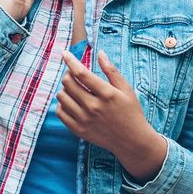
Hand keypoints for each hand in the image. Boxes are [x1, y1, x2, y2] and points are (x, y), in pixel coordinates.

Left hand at [57, 49, 167, 182]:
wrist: (132, 141)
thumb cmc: (131, 112)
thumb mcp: (126, 89)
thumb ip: (111, 71)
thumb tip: (99, 52)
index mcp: (106, 94)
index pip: (81, 73)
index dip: (70, 61)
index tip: (65, 53)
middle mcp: (93, 107)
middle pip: (68, 83)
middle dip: (68, 74)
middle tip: (74, 74)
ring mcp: (84, 120)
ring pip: (61, 97)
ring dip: (65, 89)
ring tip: (74, 89)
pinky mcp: (78, 130)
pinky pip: (60, 113)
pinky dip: (62, 104)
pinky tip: (71, 102)